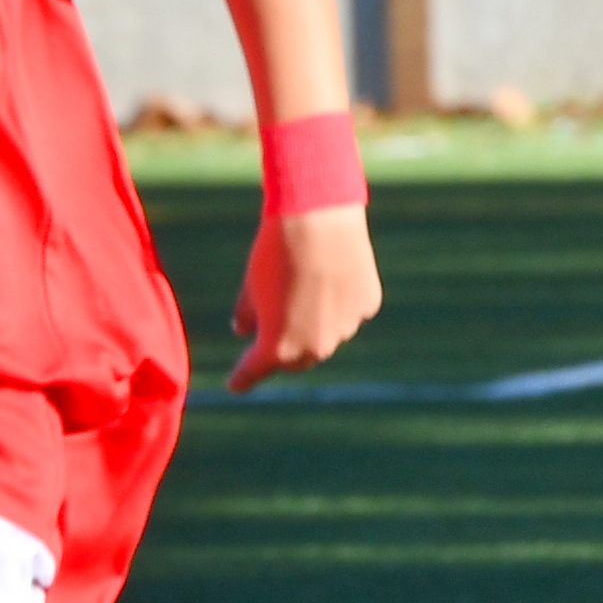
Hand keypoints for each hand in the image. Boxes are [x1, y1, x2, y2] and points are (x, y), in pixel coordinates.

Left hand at [229, 204, 379, 390]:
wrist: (317, 216)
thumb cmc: (275, 252)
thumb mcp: (251, 286)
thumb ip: (247, 315)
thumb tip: (243, 331)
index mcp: (278, 348)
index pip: (254, 371)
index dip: (243, 378)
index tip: (235, 385)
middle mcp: (315, 347)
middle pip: (295, 359)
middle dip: (282, 350)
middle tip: (272, 331)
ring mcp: (345, 328)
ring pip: (326, 335)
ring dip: (313, 325)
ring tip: (304, 288)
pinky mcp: (367, 305)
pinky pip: (349, 312)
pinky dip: (338, 304)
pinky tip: (330, 276)